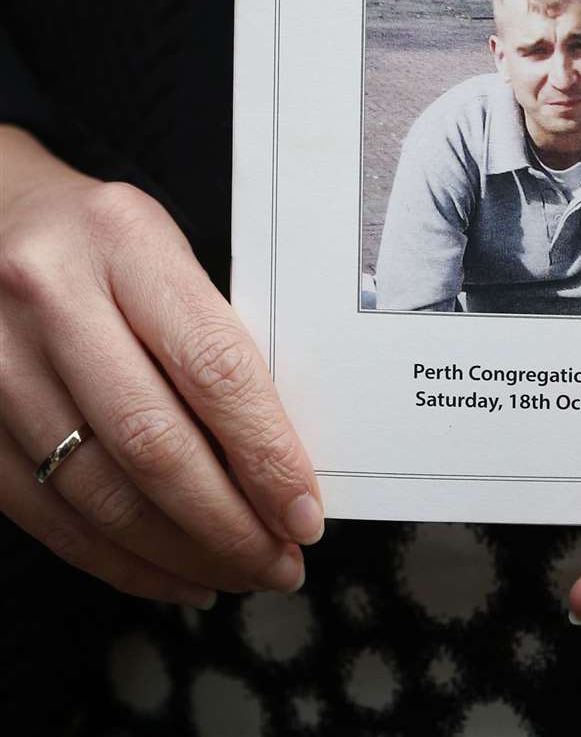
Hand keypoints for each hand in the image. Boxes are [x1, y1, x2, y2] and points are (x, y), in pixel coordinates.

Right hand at [0, 126, 323, 607]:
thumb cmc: (97, 238)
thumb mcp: (164, 251)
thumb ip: (210, 335)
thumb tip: (274, 453)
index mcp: (124, 243)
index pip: (214, 366)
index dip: (265, 453)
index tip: (304, 510)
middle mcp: (51, 299)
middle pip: (153, 443)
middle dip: (228, 522)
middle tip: (279, 562)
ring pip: (98, 492)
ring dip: (178, 552)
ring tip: (235, 573)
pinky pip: (46, 512)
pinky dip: (115, 558)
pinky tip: (167, 571)